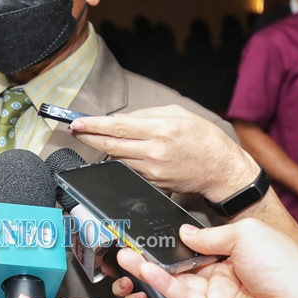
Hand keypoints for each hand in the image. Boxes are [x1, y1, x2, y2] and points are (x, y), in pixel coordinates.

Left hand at [69, 105, 259, 199]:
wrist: (222, 171)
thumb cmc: (205, 139)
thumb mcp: (180, 114)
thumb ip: (148, 114)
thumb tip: (121, 119)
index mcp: (161, 130)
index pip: (118, 127)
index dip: (93, 125)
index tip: (78, 122)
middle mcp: (154, 152)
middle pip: (111, 145)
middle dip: (89, 137)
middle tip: (75, 130)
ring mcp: (153, 171)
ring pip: (117, 158)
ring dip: (104, 148)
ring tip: (96, 137)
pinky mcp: (154, 183)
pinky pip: (129, 170)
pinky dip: (121, 160)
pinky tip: (119, 152)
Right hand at [116, 219, 297, 297]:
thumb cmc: (289, 268)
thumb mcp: (246, 233)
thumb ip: (210, 234)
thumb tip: (186, 232)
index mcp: (238, 252)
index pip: (200, 245)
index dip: (178, 239)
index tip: (153, 232)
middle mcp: (226, 275)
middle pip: (184, 264)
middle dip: (158, 254)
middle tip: (130, 242)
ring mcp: (217, 297)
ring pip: (176, 281)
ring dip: (149, 268)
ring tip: (125, 254)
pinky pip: (180, 297)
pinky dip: (160, 283)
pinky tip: (144, 269)